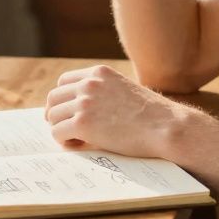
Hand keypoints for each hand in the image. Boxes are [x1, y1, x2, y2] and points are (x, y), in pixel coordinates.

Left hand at [44, 64, 197, 158]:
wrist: (165, 127)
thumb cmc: (152, 115)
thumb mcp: (126, 90)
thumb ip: (105, 93)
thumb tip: (86, 109)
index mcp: (99, 73)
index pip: (64, 81)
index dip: (63, 99)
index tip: (67, 112)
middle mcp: (89, 83)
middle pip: (54, 97)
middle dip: (56, 114)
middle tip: (64, 128)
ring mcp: (85, 102)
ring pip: (53, 115)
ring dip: (60, 128)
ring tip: (76, 139)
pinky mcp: (83, 123)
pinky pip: (58, 133)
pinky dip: (64, 141)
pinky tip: (78, 145)